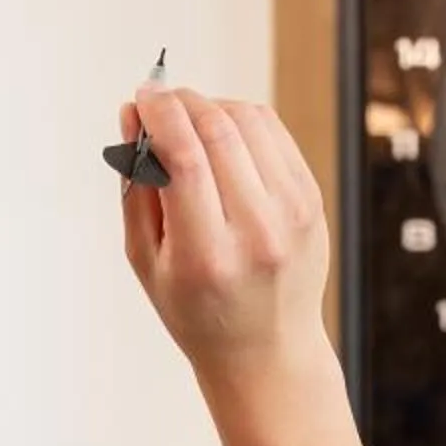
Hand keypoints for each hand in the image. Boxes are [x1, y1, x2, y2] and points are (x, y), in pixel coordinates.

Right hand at [119, 87, 331, 389]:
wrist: (267, 350)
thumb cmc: (198, 311)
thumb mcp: (146, 260)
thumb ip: (136, 185)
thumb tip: (134, 116)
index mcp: (206, 255)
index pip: (183, 156)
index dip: (158, 112)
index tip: (141, 95)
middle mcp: (257, 232)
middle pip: (217, 130)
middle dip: (181, 101)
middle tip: (159, 100)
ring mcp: (293, 214)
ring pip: (249, 121)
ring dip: (210, 105)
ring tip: (187, 120)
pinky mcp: (311, 201)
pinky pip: (274, 133)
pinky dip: (242, 119)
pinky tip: (221, 135)